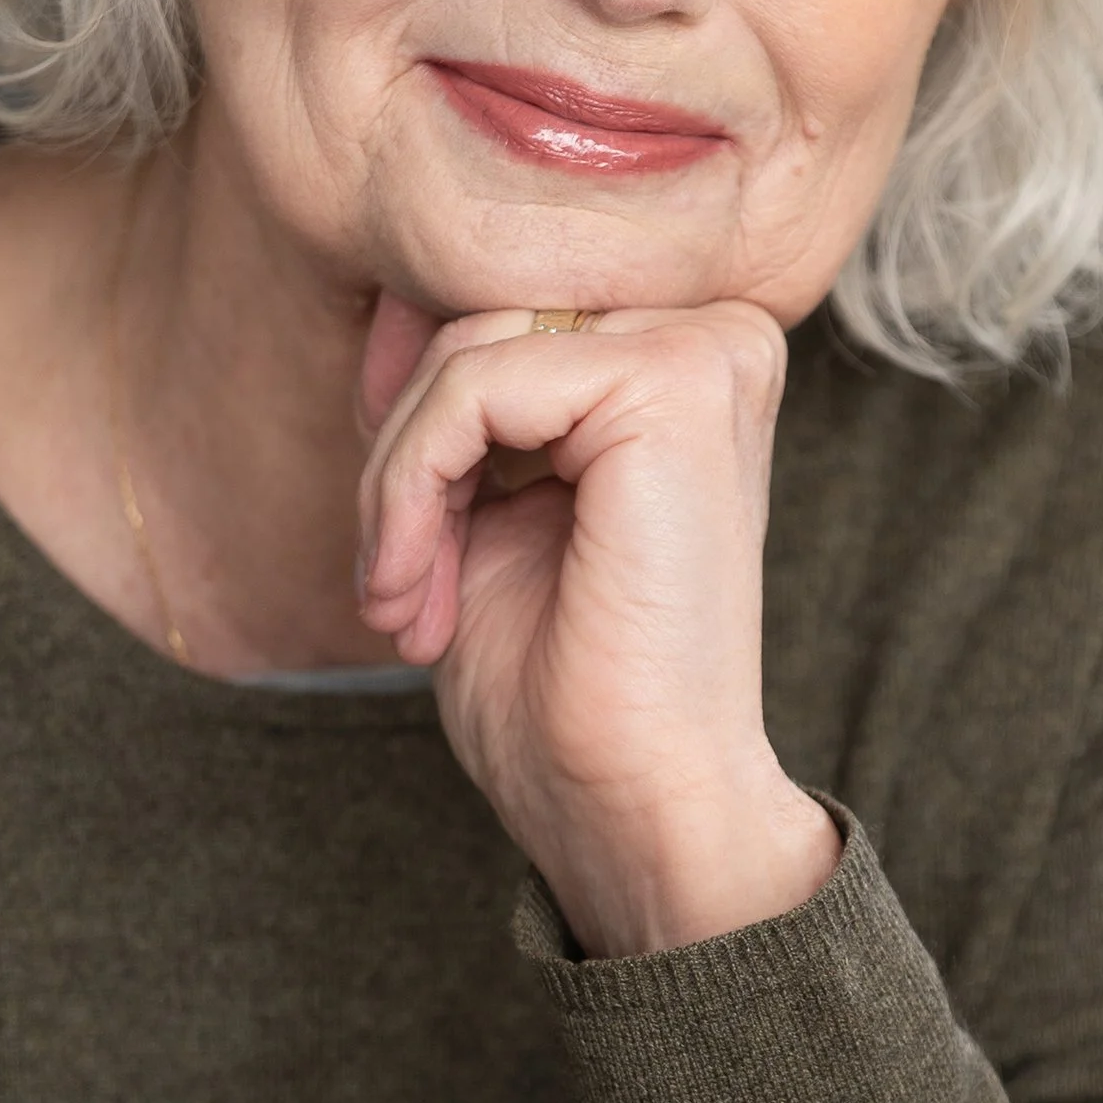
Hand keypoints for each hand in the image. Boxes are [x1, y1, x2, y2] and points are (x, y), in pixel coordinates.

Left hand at [353, 292, 840, 956]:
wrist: (634, 804)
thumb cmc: (566, 688)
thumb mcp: (480, 510)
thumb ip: (453, 404)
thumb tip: (387, 297)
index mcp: (683, 366)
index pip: (501, 317)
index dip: (412, 421)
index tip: (394, 548)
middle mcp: (715, 339)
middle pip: (479, 323)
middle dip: (400, 459)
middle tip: (397, 589)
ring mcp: (707, 351)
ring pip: (465, 351)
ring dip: (395, 485)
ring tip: (407, 598)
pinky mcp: (677, 384)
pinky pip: (476, 385)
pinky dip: (410, 486)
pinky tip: (420, 589)